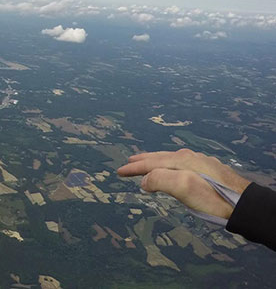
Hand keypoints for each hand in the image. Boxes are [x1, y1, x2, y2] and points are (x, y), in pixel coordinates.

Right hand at [117, 149, 250, 220]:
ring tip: (146, 164)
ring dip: (155, 162)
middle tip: (128, 162)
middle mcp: (190, 157)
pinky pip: (181, 164)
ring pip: (171, 159)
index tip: (119, 171)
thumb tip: (144, 181)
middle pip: (160, 157)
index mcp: (181, 160)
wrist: (245, 206)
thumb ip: (160, 180)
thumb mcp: (184, 188)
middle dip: (142, 161)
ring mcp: (201, 163)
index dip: (134, 167)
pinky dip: (169, 166)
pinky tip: (172, 171)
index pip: (151, 162)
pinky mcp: (209, 172)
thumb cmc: (215, 198)